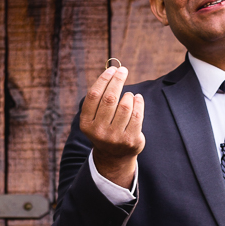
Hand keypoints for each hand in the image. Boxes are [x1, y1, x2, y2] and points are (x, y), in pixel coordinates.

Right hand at [81, 66, 144, 189]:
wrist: (114, 156)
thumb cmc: (105, 128)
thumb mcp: (95, 117)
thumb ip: (100, 98)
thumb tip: (112, 71)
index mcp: (86, 123)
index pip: (93, 95)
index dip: (103, 79)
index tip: (112, 69)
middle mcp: (98, 131)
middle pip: (109, 98)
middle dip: (117, 80)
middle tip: (123, 70)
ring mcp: (115, 137)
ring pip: (125, 106)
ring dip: (128, 95)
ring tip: (129, 95)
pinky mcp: (130, 140)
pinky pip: (137, 115)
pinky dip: (138, 102)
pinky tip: (137, 98)